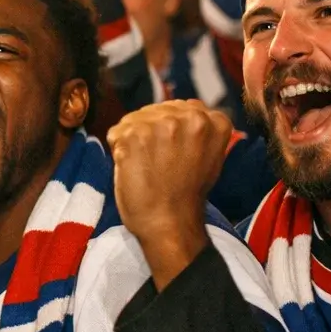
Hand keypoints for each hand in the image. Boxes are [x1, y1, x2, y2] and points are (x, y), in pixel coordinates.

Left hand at [107, 100, 231, 287]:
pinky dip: (117, 149)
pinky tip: (131, 167)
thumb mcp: (208, 156)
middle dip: (150, 131)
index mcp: (215, 121)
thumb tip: (177, 114)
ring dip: (132, 140)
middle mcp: (191, 117)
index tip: (170, 151)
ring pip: (134, 120)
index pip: (180, 108)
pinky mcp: (135, 135)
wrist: (170, 223)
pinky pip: (116, 133)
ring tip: (145, 166)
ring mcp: (162, 125)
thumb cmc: (186, 195)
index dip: (169, 129)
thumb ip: (197, 131)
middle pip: (156, 111)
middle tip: (155, 162)